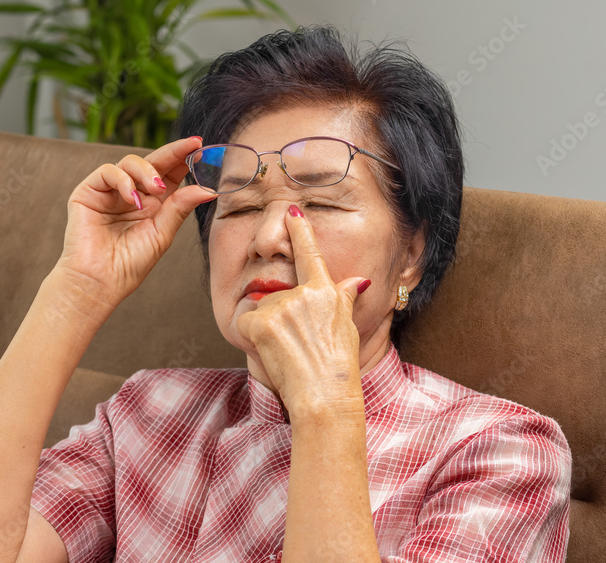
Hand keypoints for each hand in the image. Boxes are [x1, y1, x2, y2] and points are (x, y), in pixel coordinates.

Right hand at [57, 135, 217, 304]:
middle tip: (191, 146)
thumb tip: (209, 189)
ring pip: (130, 162)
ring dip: (147, 171)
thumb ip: (180, 207)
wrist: (100, 281)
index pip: (170, 173)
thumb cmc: (130, 264)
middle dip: (173, 152)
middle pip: (153, 162)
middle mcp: (132, 194)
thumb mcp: (162, 233)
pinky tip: (132, 200)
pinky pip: (108, 171)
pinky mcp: (89, 191)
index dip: (183, 158)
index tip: (200, 145)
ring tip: (155, 191)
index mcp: (152, 204)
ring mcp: (110, 191)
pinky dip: (123, 180)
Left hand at [235, 205, 371, 419]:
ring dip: (268, 330)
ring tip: (288, 350)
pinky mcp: (263, 322)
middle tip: (297, 344)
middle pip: (277, 295)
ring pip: (261, 311)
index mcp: (326, 291)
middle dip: (279, 318)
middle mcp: (305, 293)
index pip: (310, 254)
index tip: (292, 210)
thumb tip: (358, 280)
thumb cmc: (338, 367)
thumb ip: (345, 298)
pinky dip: (253, 339)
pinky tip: (273, 352)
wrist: (324, 395)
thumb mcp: (347, 326)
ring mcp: (283, 305)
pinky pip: (247, 324)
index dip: (300, 231)